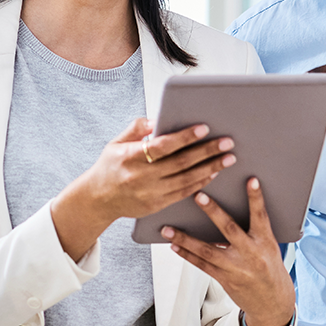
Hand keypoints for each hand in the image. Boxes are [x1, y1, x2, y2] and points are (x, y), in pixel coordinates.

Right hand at [51, 118, 235, 260]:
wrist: (98, 199)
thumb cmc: (110, 166)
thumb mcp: (116, 143)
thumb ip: (135, 129)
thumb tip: (156, 119)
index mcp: (131, 157)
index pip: (163, 146)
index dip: (184, 137)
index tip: (204, 128)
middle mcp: (142, 177)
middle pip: (181, 163)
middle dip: (207, 152)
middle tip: (227, 142)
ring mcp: (151, 193)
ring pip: (187, 180)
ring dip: (210, 168)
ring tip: (228, 158)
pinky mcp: (157, 205)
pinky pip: (184, 193)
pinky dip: (200, 183)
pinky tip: (213, 173)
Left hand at [162, 178, 294, 325]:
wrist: (272, 301)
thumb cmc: (269, 268)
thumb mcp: (269, 246)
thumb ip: (254, 229)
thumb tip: (230, 206)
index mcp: (265, 242)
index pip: (261, 216)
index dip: (256, 198)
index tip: (251, 180)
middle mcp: (250, 253)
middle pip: (229, 229)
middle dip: (213, 211)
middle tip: (198, 195)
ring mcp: (236, 267)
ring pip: (207, 250)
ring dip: (185, 239)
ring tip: (167, 229)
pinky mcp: (224, 279)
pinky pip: (202, 265)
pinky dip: (186, 255)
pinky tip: (174, 246)